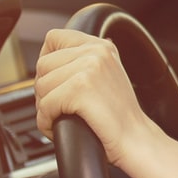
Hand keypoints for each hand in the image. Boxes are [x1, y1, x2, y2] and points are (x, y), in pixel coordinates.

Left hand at [35, 29, 150, 165]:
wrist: (136, 140)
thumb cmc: (118, 117)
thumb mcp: (106, 76)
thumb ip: (84, 61)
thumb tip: (51, 56)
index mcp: (102, 46)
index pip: (54, 38)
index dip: (47, 61)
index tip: (56, 82)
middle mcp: (97, 51)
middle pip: (43, 64)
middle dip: (46, 90)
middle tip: (62, 107)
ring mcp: (90, 68)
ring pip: (41, 86)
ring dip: (45, 108)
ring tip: (64, 117)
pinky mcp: (81, 89)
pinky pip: (44, 105)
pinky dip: (46, 122)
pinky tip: (60, 127)